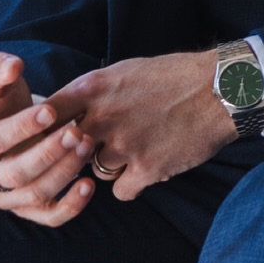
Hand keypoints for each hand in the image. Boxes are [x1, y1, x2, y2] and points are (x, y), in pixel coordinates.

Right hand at [0, 52, 96, 226]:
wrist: (7, 122)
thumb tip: (13, 66)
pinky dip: (71, 206)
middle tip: (76, 131)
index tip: (50, 110)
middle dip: (47, 152)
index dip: (21, 127)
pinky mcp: (26, 209)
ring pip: (33, 194)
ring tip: (86, 145)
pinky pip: (48, 217)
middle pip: (14, 173)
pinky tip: (88, 184)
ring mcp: (2, 198)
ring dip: (63, 172)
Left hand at [47, 50, 234, 200]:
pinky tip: (145, 169)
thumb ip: (93, 92)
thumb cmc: (173, 76)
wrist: (218, 90)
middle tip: (94, 147)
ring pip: (94, 171)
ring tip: (133, 150)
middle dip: (76, 151)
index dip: (45, 129)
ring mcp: (124, 145)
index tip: (49, 136)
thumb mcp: (124, 70)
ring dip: (109, 166)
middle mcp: (102, 117)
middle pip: (65, 149)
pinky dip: (131, 185)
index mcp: (92, 88)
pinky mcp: (147, 169)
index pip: (46, 115)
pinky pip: (121, 191)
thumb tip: (67, 111)